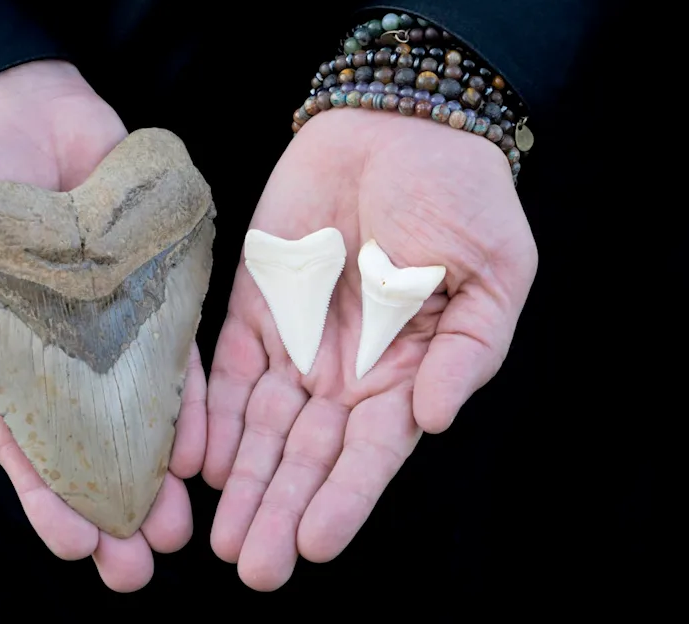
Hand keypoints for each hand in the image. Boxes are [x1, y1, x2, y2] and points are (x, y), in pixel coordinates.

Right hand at [0, 61, 206, 591]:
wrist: (18, 105)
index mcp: (6, 358)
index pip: (29, 443)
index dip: (50, 497)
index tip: (78, 546)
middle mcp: (66, 354)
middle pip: (93, 446)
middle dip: (114, 508)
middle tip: (139, 568)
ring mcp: (115, 325)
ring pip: (143, 414)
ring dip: (161, 471)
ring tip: (182, 527)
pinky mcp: (157, 289)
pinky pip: (180, 352)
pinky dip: (193, 400)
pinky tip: (204, 450)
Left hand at [203, 108, 537, 589]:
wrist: (399, 124)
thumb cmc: (462, 197)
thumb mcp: (493, 274)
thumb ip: (467, 352)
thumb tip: (431, 421)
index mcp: (407, 373)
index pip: (371, 453)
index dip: (344, 499)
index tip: (312, 544)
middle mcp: (347, 372)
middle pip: (308, 455)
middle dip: (280, 509)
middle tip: (253, 565)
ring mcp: (297, 340)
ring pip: (262, 427)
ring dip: (242, 480)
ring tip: (219, 534)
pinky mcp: (255, 304)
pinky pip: (227, 369)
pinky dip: (210, 414)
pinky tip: (195, 460)